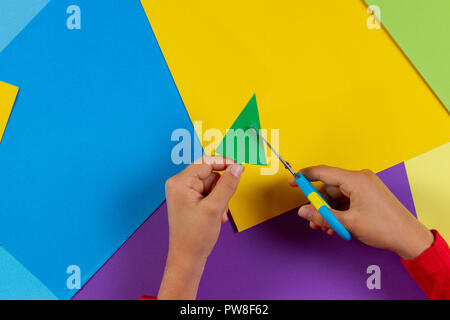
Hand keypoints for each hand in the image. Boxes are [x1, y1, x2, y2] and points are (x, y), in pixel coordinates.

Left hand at [158, 156, 243, 298]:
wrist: (188, 258)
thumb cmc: (195, 236)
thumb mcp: (215, 207)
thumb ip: (228, 184)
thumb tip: (237, 167)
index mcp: (180, 182)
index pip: (206, 162)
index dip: (224, 163)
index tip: (240, 168)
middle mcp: (179, 184)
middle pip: (210, 173)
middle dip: (221, 189)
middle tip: (222, 205)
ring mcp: (183, 192)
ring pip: (212, 184)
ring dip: (220, 198)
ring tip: (217, 214)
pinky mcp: (189, 200)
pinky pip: (208, 193)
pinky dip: (216, 203)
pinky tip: (215, 216)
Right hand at [289, 165, 433, 259]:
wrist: (408, 237)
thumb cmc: (384, 227)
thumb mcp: (347, 223)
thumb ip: (322, 215)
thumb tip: (303, 211)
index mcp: (356, 180)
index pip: (323, 172)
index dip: (305, 177)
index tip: (293, 181)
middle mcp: (360, 179)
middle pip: (329, 188)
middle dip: (319, 205)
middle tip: (314, 220)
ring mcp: (365, 187)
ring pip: (336, 196)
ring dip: (329, 212)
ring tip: (328, 228)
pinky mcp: (368, 195)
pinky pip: (346, 200)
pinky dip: (339, 212)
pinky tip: (337, 226)